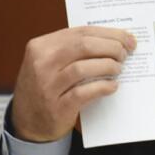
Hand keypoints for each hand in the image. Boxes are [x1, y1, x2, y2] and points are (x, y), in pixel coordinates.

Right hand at [10, 26, 136, 141]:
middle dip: (111, 47)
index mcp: (40, 46)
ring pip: (83, 68)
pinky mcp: (57, 107)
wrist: (27, 122)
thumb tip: (113, 40)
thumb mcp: (49, 62)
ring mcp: (47, 86)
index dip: (108, 34)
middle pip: (84, 46)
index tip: (127, 38)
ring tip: (118, 69)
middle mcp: (41, 64)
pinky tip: (112, 86)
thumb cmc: (45, 87)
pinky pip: (84, 93)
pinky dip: (102, 87)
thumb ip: (73, 50)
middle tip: (124, 54)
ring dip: (108, 66)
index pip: (80, 32)